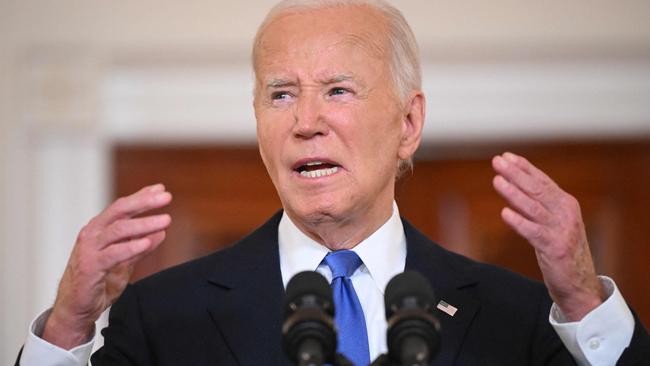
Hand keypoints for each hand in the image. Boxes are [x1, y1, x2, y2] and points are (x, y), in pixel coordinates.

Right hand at [42, 184, 171, 348]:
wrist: (77, 307)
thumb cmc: (98, 281)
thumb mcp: (124, 261)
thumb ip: (140, 246)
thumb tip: (161, 232)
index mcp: (100, 228)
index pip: (122, 207)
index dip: (142, 196)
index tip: (162, 189)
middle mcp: (93, 234)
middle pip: (120, 211)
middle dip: (144, 202)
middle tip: (166, 197)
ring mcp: (90, 249)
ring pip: (118, 229)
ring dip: (144, 224)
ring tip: (165, 220)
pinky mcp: (90, 267)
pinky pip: (113, 254)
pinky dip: (131, 247)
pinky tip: (147, 243)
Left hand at [491, 152, 603, 320]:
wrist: (580, 284)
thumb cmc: (562, 251)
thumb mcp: (554, 222)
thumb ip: (539, 206)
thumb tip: (515, 187)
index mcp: (565, 204)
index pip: (542, 180)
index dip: (524, 167)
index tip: (507, 156)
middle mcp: (565, 213)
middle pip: (537, 189)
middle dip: (516, 174)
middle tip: (498, 161)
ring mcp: (561, 230)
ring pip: (533, 207)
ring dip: (514, 193)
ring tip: (497, 180)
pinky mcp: (554, 248)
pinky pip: (533, 232)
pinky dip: (518, 221)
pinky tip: (505, 213)